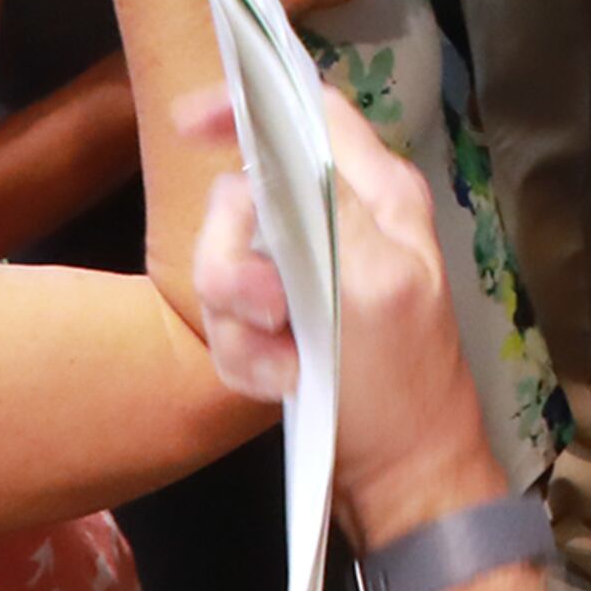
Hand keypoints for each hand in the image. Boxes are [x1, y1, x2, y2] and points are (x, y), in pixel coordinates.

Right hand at [183, 83, 501, 541]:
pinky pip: (231, 318)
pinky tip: (274, 382)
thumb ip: (326, 207)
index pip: (309, 114)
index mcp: (379, 195)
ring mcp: (312, 274)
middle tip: (262, 311)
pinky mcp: (289, 322)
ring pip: (228, 264)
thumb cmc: (400, 387)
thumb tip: (276, 146)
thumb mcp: (374, 285)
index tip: (189, 125)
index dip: (249, 106)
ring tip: (278, 365)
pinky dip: (242, 354)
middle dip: (233, 262)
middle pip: (245, 198)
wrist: (402, 483)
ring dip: (238, 323)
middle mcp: (344, 221)